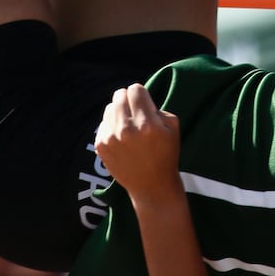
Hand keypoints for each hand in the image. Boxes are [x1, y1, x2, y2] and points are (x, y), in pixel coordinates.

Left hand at [95, 83, 183, 200]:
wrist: (152, 186)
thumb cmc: (166, 154)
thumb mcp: (173, 127)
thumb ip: (158, 108)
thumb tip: (140, 100)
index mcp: (147, 124)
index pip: (135, 89)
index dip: (140, 93)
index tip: (143, 102)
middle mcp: (126, 130)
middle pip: (119, 95)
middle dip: (128, 100)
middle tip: (135, 112)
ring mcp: (111, 138)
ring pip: (109, 108)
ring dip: (119, 113)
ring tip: (128, 126)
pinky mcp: (101, 146)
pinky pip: (103, 124)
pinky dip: (111, 127)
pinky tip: (121, 139)